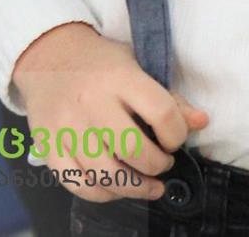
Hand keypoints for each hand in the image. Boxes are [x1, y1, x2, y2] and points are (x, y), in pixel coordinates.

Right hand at [12, 22, 207, 203]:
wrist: (48, 56)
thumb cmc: (100, 63)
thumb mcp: (137, 65)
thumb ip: (169, 97)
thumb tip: (201, 122)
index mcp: (119, 77)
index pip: (161, 113)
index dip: (177, 134)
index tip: (176, 139)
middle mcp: (91, 102)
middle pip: (134, 149)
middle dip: (158, 165)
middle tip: (163, 163)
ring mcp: (67, 127)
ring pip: (106, 173)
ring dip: (135, 187)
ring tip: (149, 184)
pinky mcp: (49, 147)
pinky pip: (77, 184)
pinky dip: (103, 193)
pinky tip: (117, 187)